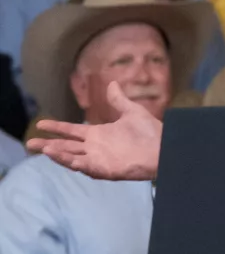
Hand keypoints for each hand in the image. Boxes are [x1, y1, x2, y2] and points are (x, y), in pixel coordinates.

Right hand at [26, 81, 161, 180]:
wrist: (164, 146)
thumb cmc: (150, 131)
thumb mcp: (131, 112)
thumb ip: (118, 101)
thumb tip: (112, 84)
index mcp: (99, 134)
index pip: (72, 131)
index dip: (56, 128)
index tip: (40, 123)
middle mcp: (95, 147)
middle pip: (66, 146)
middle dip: (48, 145)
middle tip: (30, 143)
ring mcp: (99, 159)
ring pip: (72, 157)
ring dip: (57, 154)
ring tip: (43, 149)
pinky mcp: (105, 169)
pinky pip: (85, 167)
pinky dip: (72, 163)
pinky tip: (62, 158)